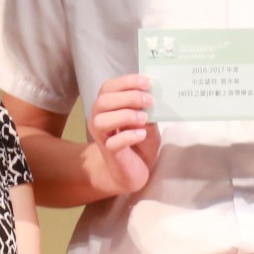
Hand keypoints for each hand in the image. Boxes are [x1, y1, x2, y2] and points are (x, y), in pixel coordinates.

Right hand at [84, 73, 160, 196]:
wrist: (132, 172)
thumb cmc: (138, 143)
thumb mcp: (146, 122)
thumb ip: (147, 109)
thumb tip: (154, 94)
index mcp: (107, 107)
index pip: (108, 87)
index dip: (126, 82)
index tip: (147, 82)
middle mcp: (99, 119)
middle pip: (103, 101)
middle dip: (128, 97)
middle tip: (149, 100)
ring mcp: (102, 137)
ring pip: (102, 121)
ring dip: (125, 116)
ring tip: (144, 119)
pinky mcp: (110, 153)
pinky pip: (113, 143)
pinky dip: (128, 136)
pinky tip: (141, 134)